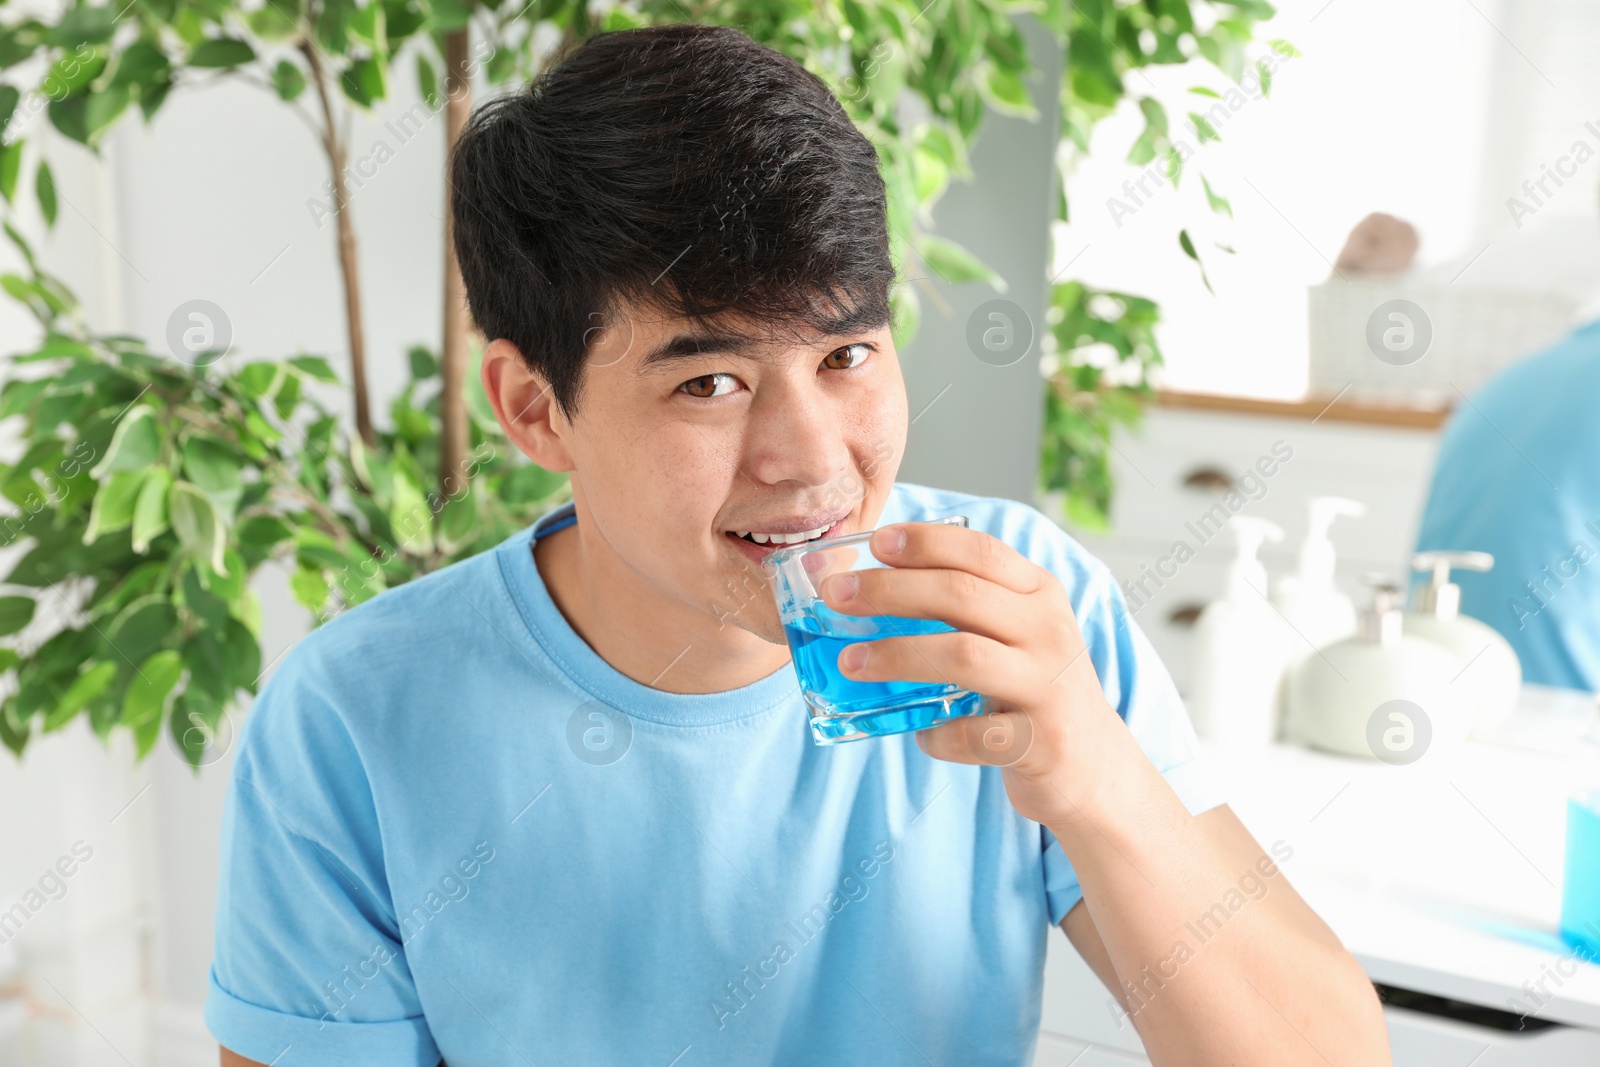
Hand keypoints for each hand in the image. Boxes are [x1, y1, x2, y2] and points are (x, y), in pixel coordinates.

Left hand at [817, 521, 1126, 826]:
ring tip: (848, 663)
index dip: (925, 542)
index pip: (981, 551)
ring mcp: (1049, 685)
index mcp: (1041, 594)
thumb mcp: (1020, 633)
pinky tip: (922, 736)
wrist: (1097, 769)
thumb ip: (970, 606)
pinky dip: (937, 736)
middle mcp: (1050, 631)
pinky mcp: (1041, 741)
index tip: (875, 542)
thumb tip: (870, 590)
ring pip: (964, 655)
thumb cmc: (1037, 691)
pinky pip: (973, 734)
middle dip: (890, 590)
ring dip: (897, 655)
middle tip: (837, 597)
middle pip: (961, 595)